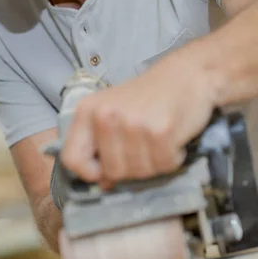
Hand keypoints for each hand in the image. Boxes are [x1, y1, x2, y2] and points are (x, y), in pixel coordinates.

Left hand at [60, 45, 217, 185]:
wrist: (187, 74)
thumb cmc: (149, 97)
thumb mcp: (114, 113)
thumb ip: (102, 146)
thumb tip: (103, 185)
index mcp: (87, 111)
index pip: (71, 159)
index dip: (89, 173)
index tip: (106, 169)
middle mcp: (105, 116)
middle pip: (111, 171)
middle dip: (132, 168)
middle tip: (144, 147)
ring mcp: (132, 123)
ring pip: (139, 172)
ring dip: (155, 163)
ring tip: (159, 138)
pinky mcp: (160, 130)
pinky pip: (164, 165)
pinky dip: (173, 158)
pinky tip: (173, 137)